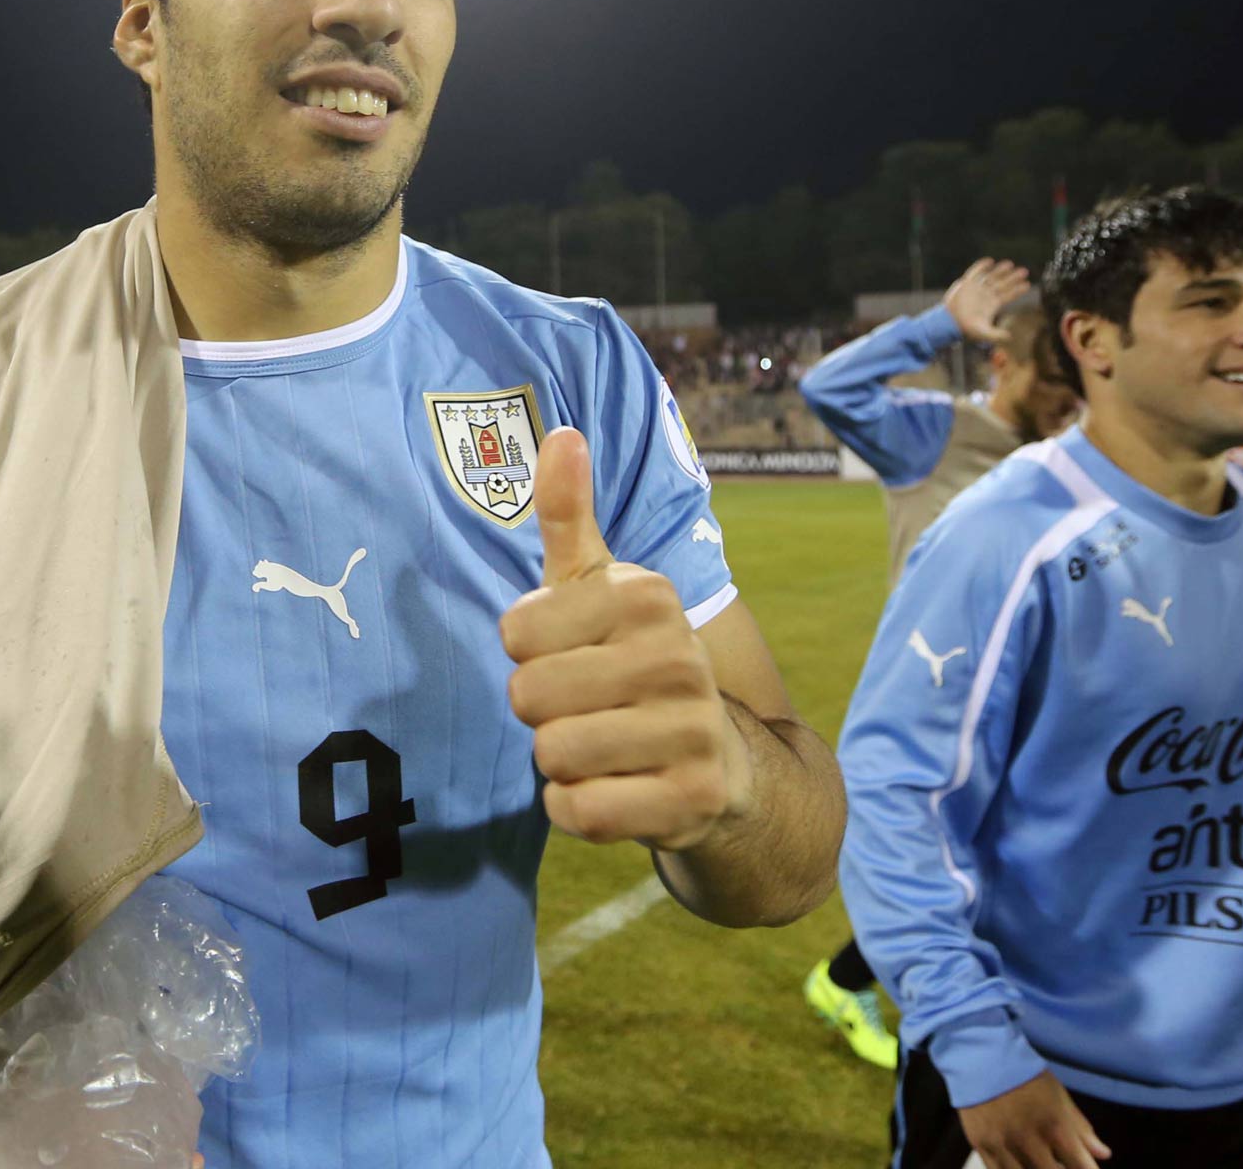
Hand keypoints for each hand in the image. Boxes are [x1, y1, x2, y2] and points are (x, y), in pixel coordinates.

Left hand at [500, 429, 753, 850]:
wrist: (727, 765)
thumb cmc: (633, 663)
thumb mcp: (601, 587)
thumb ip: (569, 515)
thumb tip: (561, 433)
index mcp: (648, 597)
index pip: (515, 631)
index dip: (526, 653)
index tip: (569, 653)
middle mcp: (678, 657)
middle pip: (528, 696)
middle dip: (540, 712)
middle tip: (584, 708)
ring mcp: (692, 731)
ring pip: (552, 756)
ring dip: (558, 763)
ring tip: (600, 746)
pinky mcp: (692, 801)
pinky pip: (579, 811)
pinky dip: (576, 808)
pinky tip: (612, 789)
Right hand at [943, 258, 1030, 343]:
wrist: (950, 322)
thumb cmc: (967, 328)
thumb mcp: (983, 332)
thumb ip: (995, 334)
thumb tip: (1009, 337)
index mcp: (993, 304)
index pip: (1008, 295)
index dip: (1017, 290)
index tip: (1027, 284)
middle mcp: (987, 295)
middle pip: (1003, 284)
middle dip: (1013, 278)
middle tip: (1024, 271)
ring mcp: (977, 288)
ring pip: (991, 277)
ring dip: (1000, 271)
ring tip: (1009, 264)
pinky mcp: (966, 284)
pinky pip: (974, 273)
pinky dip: (980, 267)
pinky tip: (989, 261)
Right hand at [957, 1071, 1110, 1168]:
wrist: (980, 1055)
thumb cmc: (1025, 1074)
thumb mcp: (1059, 1096)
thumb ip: (1081, 1128)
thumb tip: (1104, 1154)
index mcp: (1055, 1127)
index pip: (1082, 1168)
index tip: (1083, 1167)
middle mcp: (1030, 1141)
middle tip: (1059, 1162)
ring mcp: (1004, 1146)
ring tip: (1039, 1163)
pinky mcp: (982, 1146)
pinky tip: (1019, 1165)